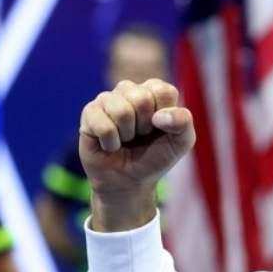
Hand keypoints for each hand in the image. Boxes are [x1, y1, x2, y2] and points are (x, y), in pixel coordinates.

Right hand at [79, 79, 194, 230]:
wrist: (129, 181)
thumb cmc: (156, 157)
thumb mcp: (181, 142)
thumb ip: (183, 122)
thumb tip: (158, 116)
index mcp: (154, 91)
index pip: (163, 91)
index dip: (165, 117)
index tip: (160, 129)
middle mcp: (130, 90)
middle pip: (142, 99)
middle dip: (145, 126)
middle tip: (141, 136)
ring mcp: (107, 99)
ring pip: (121, 111)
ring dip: (127, 135)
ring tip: (125, 139)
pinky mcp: (89, 113)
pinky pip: (103, 126)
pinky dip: (111, 143)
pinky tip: (110, 145)